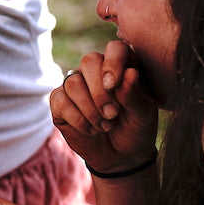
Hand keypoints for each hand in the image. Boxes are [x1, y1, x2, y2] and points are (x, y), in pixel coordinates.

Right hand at [51, 39, 157, 173]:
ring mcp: (77, 85)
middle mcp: (97, 71)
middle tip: (112, 114)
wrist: (121, 155)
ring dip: (89, 108)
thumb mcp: (143, 114)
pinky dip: (77, 118)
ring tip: (105, 126)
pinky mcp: (61, 103)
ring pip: (72, 82)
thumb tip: (129, 72)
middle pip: (89, 61)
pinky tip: (91, 130)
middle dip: (99, 91)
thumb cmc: (136, 128)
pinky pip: (60, 101)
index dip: (112, 63)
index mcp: (122, 66)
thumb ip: (134, 94)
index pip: (115, 48)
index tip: (113, 86)